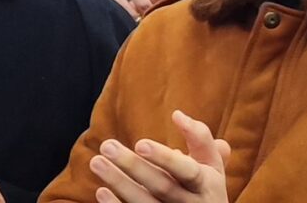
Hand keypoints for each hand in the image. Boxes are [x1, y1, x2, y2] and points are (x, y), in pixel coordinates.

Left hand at [89, 111, 229, 202]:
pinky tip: (101, 191)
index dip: (164, 158)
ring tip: (96, 161)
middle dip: (133, 166)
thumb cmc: (205, 185)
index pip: (186, 170)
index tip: (139, 143)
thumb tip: (177, 114)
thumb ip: (199, 137)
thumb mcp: (211, 163)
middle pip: (161, 186)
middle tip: (106, 145)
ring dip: (119, 183)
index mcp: (205, 184)